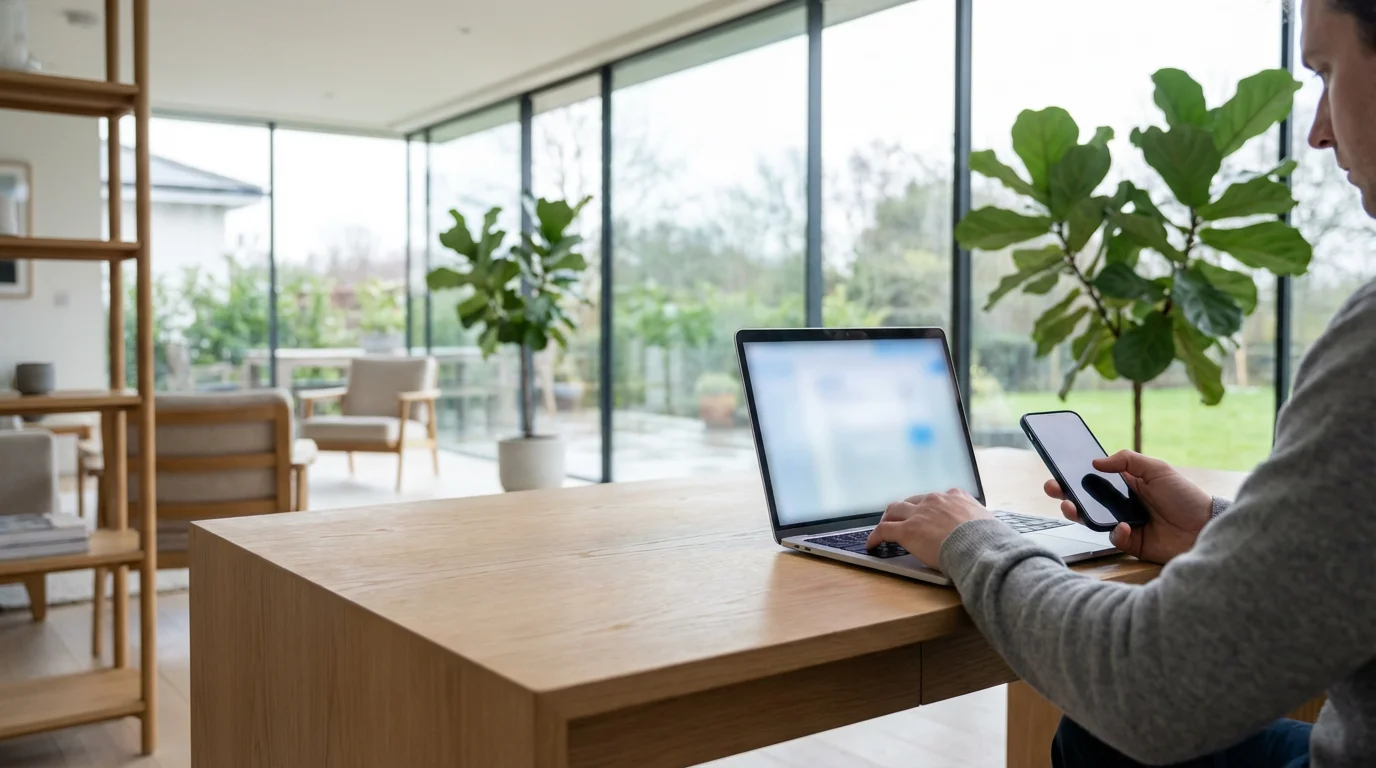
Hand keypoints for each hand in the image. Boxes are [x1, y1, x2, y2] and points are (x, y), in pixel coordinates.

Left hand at [866, 488, 993, 567]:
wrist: (980, 546)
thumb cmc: (990, 540)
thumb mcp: (989, 524)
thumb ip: (982, 525)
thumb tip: (990, 534)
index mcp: (956, 497)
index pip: (937, 498)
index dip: (929, 508)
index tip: (927, 515)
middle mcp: (935, 500)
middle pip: (913, 500)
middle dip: (906, 509)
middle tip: (901, 519)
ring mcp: (919, 513)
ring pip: (895, 510)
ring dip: (888, 518)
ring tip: (884, 527)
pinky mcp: (907, 530)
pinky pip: (884, 529)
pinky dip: (876, 536)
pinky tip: (872, 544)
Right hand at [1044, 450, 1212, 564]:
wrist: (1205, 528)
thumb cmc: (1185, 496)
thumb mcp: (1157, 469)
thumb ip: (1127, 460)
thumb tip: (1096, 462)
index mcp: (1126, 483)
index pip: (1094, 477)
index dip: (1075, 474)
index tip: (1057, 470)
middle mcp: (1121, 503)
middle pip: (1085, 499)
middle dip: (1065, 494)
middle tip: (1053, 489)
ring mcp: (1124, 523)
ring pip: (1092, 519)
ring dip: (1078, 513)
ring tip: (1071, 507)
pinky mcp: (1131, 543)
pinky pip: (1113, 538)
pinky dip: (1115, 533)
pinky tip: (1124, 527)